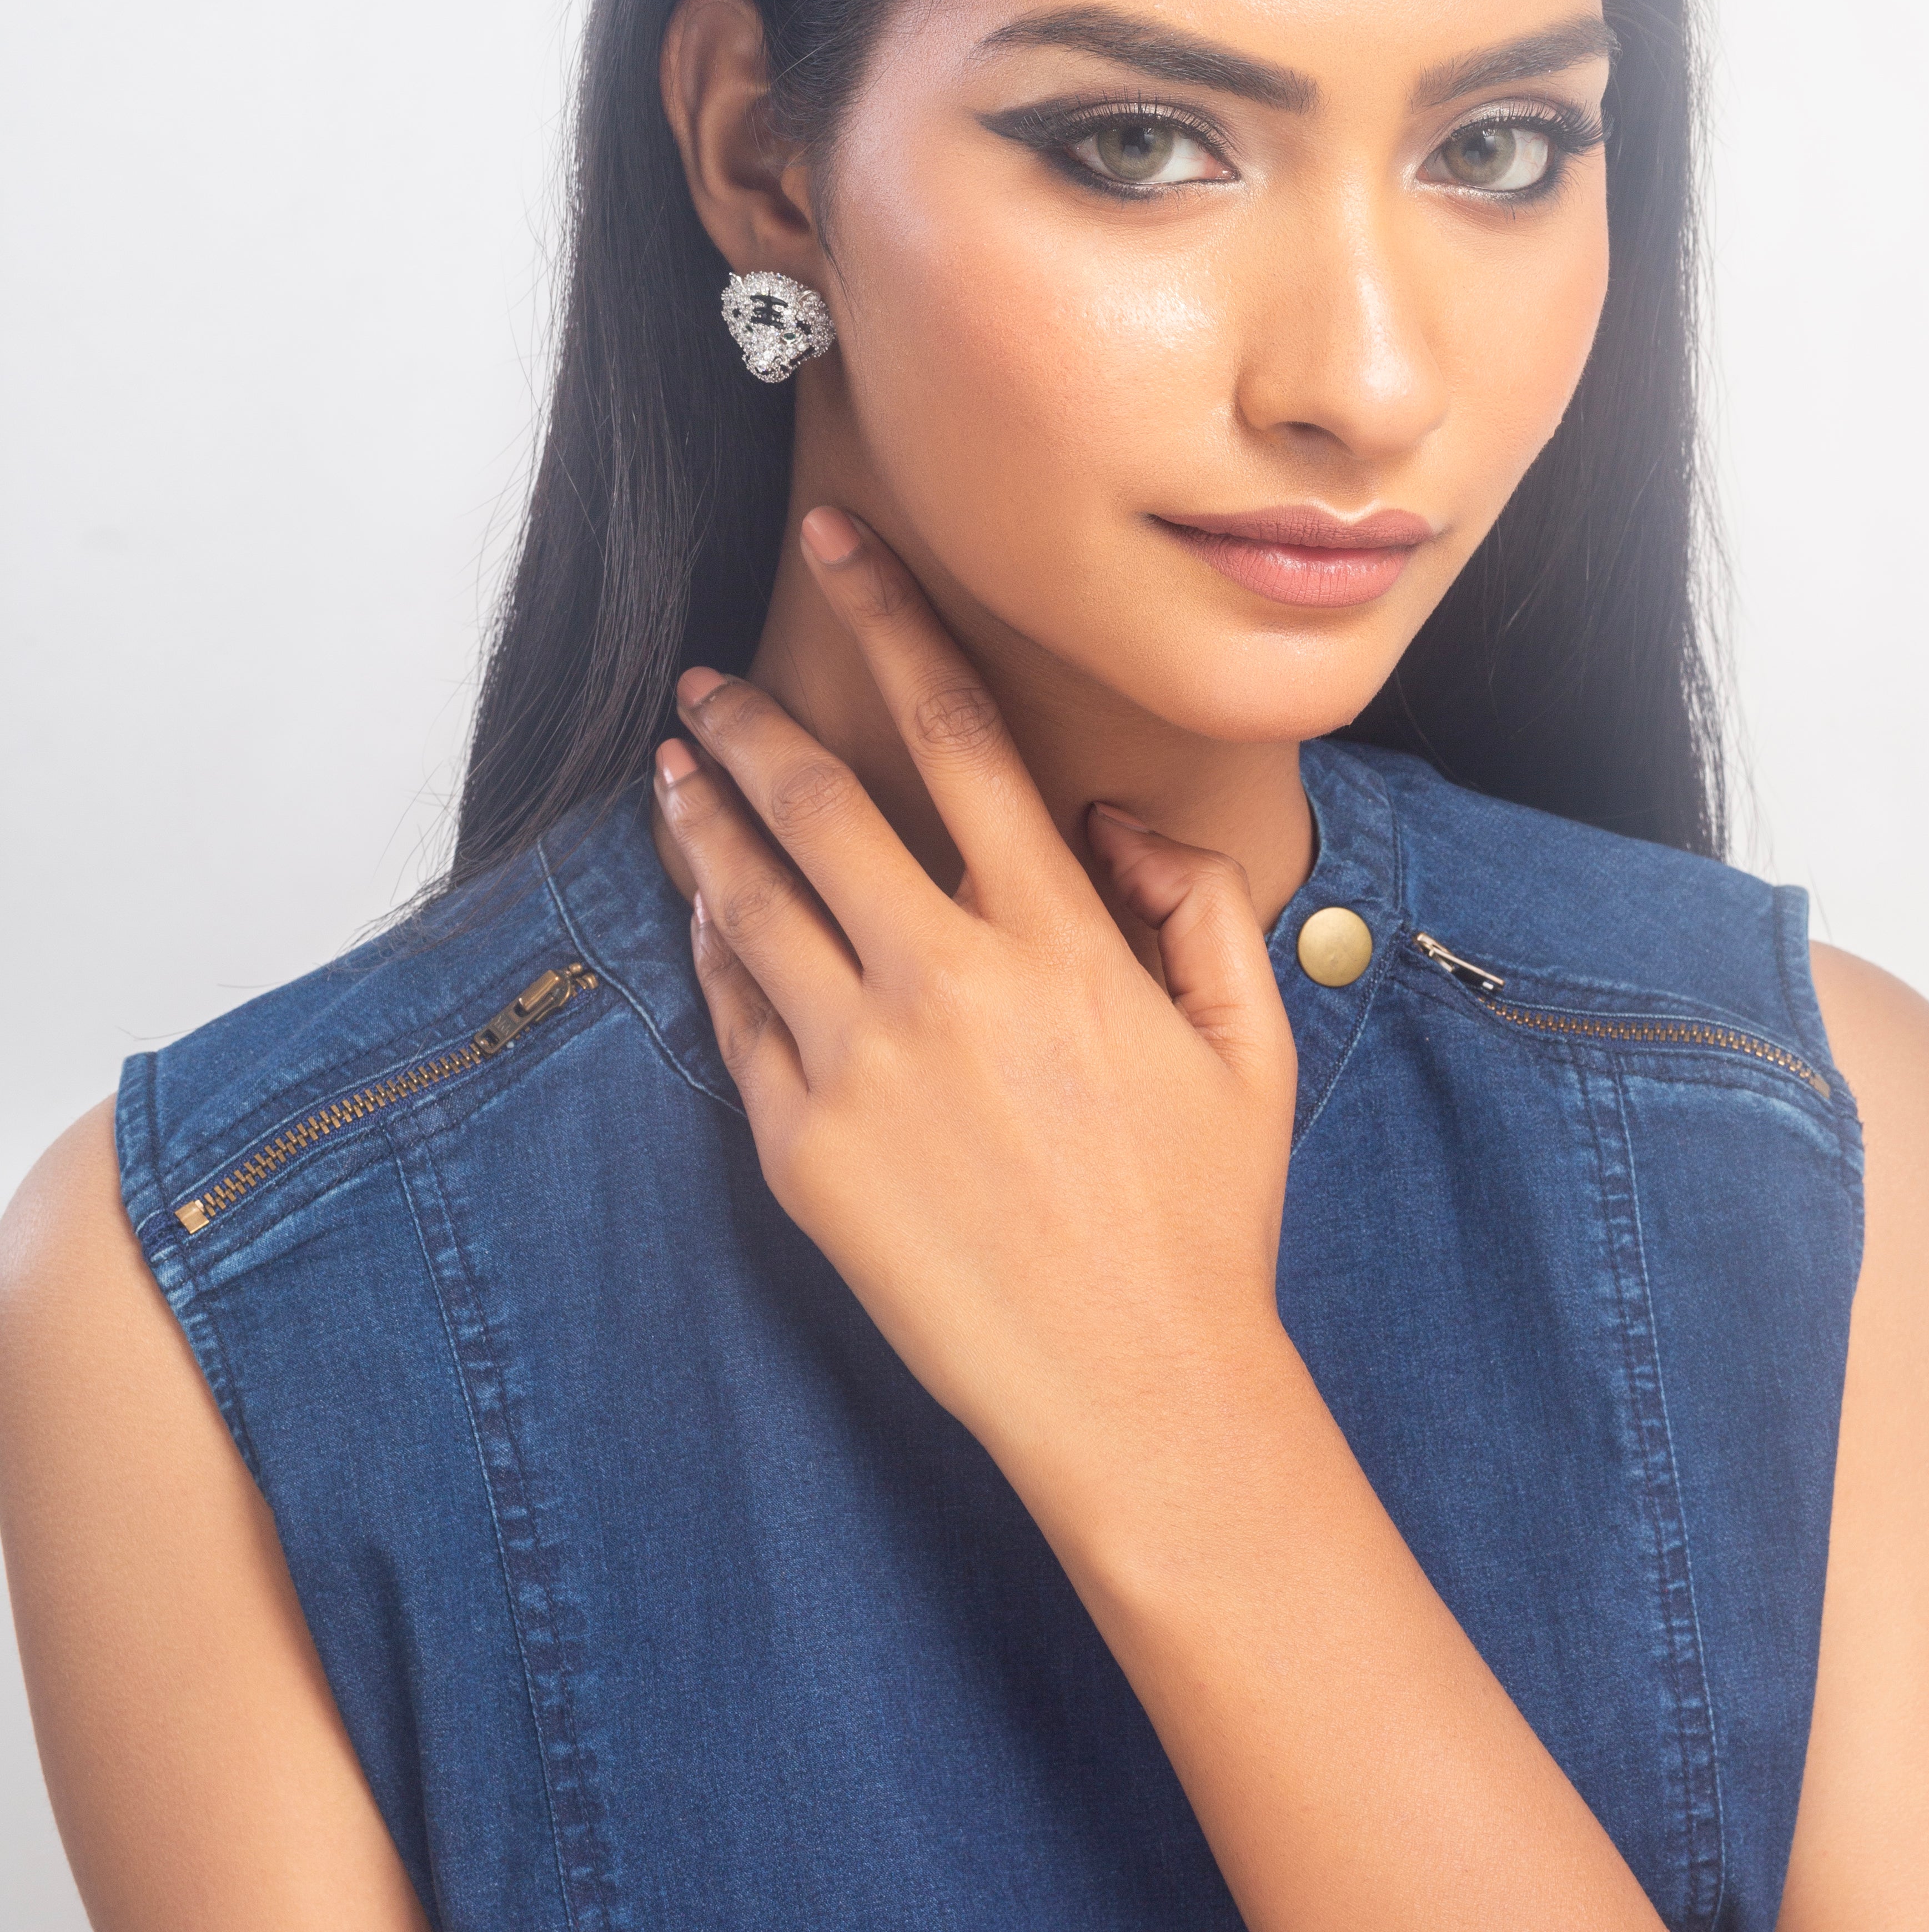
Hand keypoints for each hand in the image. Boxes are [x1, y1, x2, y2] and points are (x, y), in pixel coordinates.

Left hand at [649, 509, 1300, 1547]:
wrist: (1135, 1387)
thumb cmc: (1203, 1219)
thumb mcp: (1251, 1043)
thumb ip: (1198, 901)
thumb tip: (1117, 821)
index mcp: (1059, 938)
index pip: (958, 728)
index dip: (891, 617)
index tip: (838, 544)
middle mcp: (946, 981)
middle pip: (819, 798)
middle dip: (749, 718)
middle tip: (706, 679)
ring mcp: (859, 1066)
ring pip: (747, 897)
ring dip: (701, 817)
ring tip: (673, 771)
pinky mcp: (801, 1149)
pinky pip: (735, 1015)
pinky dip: (712, 944)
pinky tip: (704, 909)